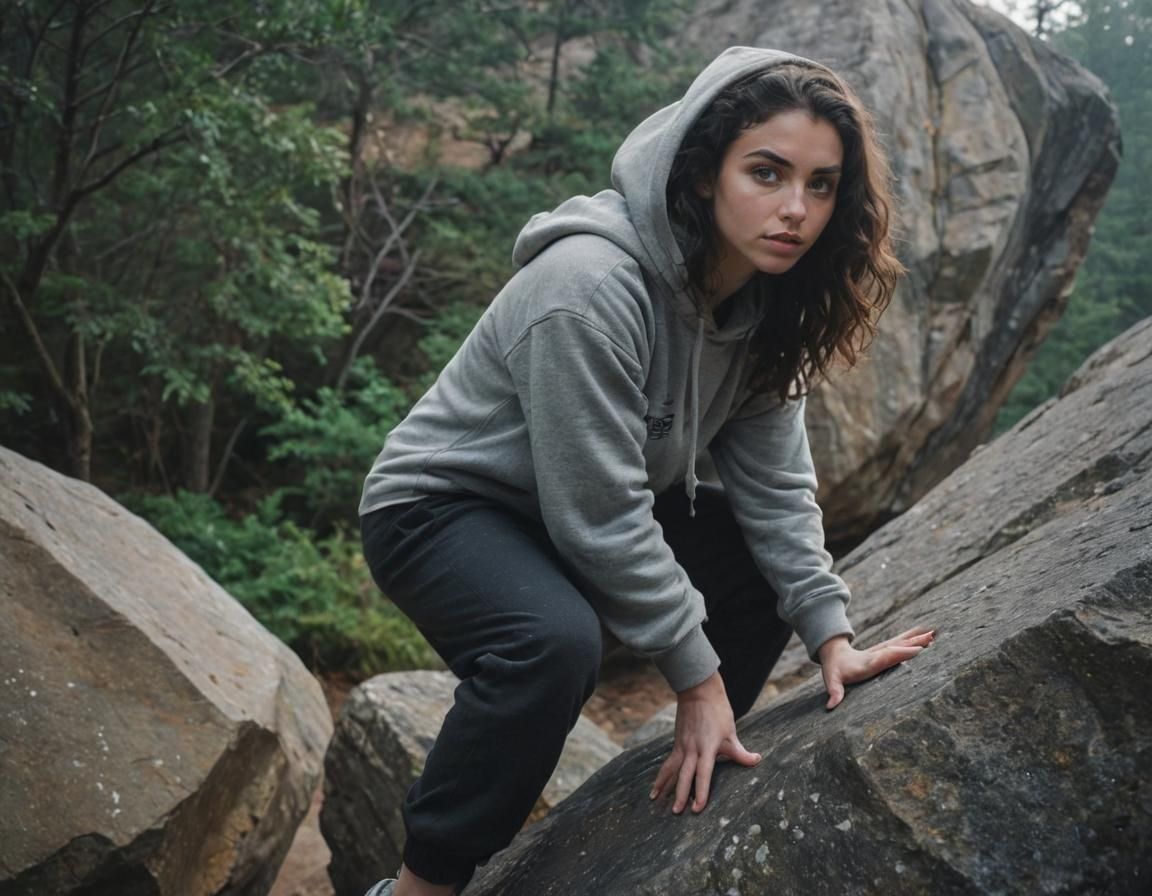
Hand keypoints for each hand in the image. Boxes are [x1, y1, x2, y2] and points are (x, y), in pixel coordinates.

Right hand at [649, 671, 760, 813]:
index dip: (701, 792)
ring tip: (655, 799)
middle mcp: (691, 749)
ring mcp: (682, 745)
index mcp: (706, 748)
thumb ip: (740, 752)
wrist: (698, 691)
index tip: (697, 808)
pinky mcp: (677, 742)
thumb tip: (756, 760)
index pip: (703, 775)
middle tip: (676, 813)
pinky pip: (668, 762)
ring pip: (671, 769)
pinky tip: (657, 784)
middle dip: (680, 795)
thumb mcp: (731, 732)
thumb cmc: (717, 710)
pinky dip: (662, 774)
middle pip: (684, 776)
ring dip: (664, 785)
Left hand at [818, 626, 934, 709]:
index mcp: (868, 663)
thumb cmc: (835, 670)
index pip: (886, 657)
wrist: (833, 653)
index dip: (900, 653)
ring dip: (916, 639)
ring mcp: (882, 651)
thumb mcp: (832, 681)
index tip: (916, 650)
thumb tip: (830, 706)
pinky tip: (927, 634)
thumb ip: (834, 692)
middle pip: (896, 647)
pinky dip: (913, 638)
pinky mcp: (885, 650)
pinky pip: (901, 643)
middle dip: (913, 643)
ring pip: (901, 643)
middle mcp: (877, 655)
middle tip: (930, 638)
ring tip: (933, 634)